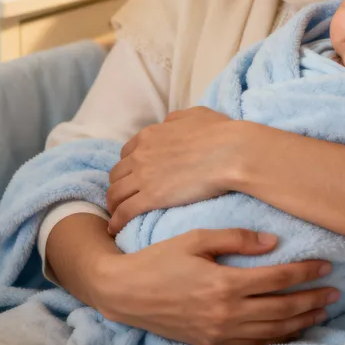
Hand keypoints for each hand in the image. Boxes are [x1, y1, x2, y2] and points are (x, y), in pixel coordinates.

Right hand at [93, 228, 337, 344]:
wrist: (124, 292)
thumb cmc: (160, 259)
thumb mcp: (196, 238)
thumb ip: (236, 238)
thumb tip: (272, 242)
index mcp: (224, 284)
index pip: (278, 279)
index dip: (305, 272)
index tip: (326, 264)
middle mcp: (226, 312)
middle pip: (282, 308)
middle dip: (312, 299)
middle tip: (335, 290)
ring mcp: (219, 332)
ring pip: (272, 330)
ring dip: (301, 321)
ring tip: (322, 311)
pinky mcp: (211, 343)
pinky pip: (253, 344)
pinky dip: (277, 338)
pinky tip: (291, 330)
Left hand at [107, 107, 237, 233]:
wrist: (230, 152)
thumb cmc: (219, 133)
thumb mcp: (195, 115)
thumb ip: (176, 119)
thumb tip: (168, 124)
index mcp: (150, 135)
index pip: (127, 152)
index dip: (130, 165)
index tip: (135, 175)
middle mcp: (141, 154)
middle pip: (117, 174)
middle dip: (119, 184)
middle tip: (126, 196)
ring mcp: (143, 177)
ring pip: (115, 193)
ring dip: (114, 204)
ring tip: (118, 214)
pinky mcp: (151, 198)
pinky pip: (124, 212)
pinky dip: (117, 221)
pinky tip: (117, 228)